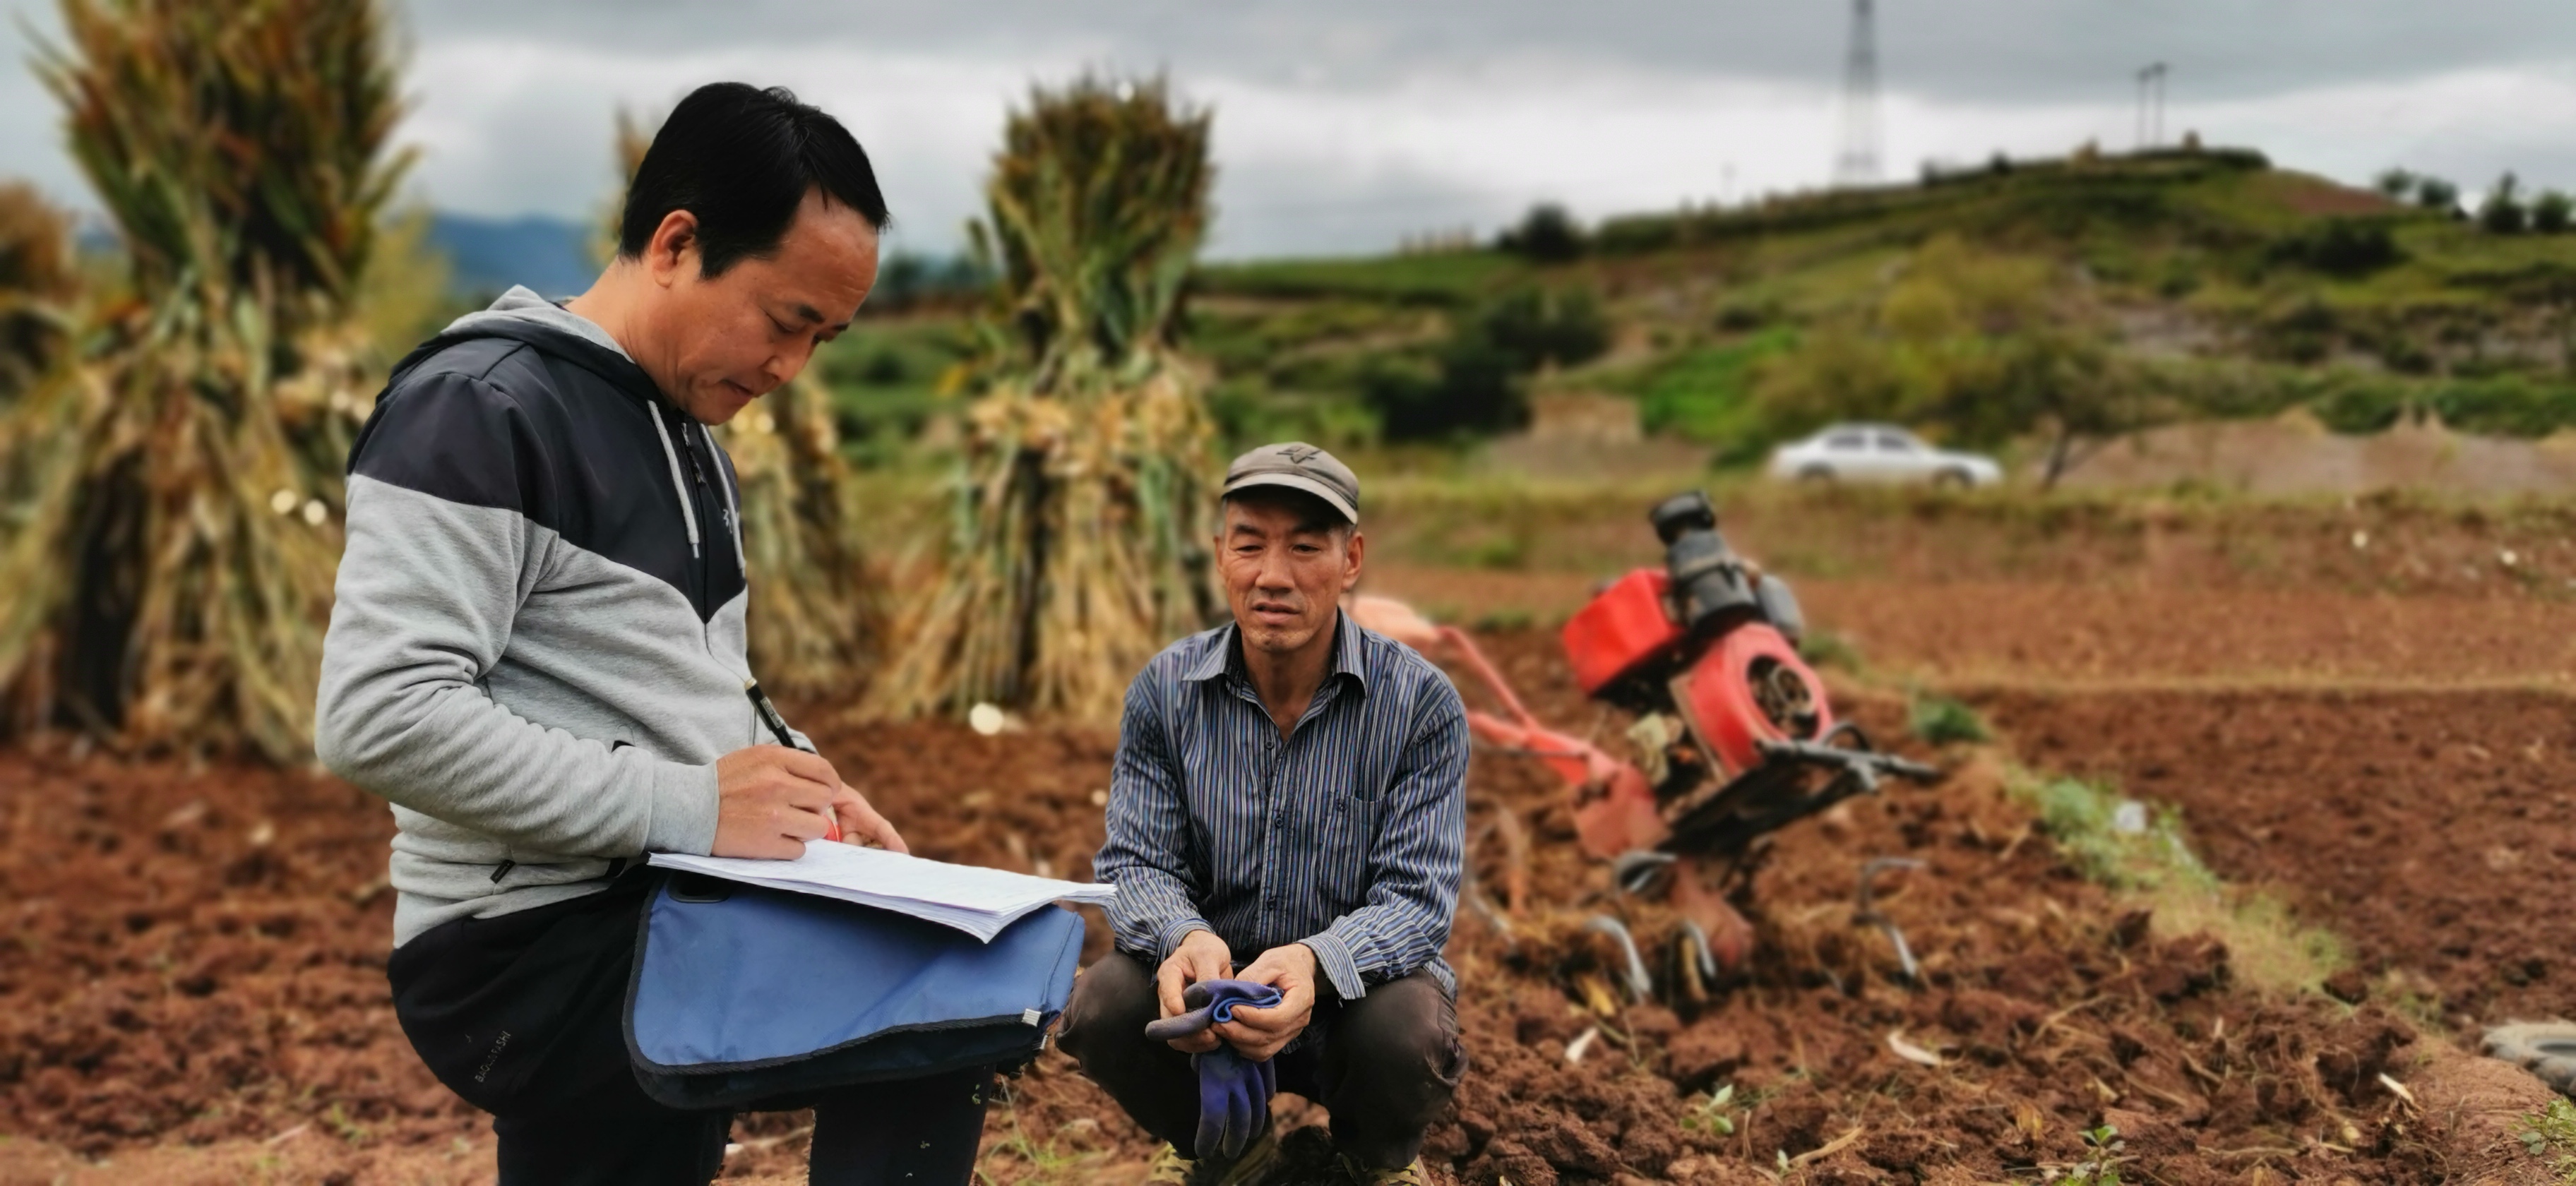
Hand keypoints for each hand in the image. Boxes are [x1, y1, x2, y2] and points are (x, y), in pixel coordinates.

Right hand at [710, 745, 905, 858]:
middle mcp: (777, 785)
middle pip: (824, 799)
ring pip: (818, 827)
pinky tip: (773, 839)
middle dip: (816, 806)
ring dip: (805, 829)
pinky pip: (799, 849)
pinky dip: (789, 847)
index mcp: (775, 759)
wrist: (689, 807)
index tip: (824, 791)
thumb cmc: (724, 783)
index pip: (824, 771)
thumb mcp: (755, 758)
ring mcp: (774, 816)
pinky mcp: (766, 843)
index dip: (830, 784)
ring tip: (786, 825)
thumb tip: (823, 780)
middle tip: (799, 809)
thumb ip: (788, 764)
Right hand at [1156, 929, 1233, 1053]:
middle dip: (1189, 1031)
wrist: (1207, 952)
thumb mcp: (1209, 955)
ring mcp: (1176, 1009)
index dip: (1174, 1004)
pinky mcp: (1186, 1018)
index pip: (1167, 991)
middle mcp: (1168, 995)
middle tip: (1210, 1034)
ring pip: (1176, 1034)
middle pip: (1169, 1020)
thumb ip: (1208, 974)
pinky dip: (1199, 1044)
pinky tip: (1215, 1041)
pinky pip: (1187, 1039)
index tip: (1184, 1011)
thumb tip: (1210, 1000)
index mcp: (1170, 974)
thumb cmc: (1205, 949)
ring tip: (1215, 1039)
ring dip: (1194, 1042)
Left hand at [1213, 943, 1318, 1061]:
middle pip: (1269, 1037)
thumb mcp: (1270, 961)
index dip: (1252, 1017)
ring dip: (1240, 1042)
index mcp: (1301, 999)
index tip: (1232, 1009)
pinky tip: (1232, 1035)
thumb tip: (1232, 996)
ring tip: (1221, 1029)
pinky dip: (1245, 1047)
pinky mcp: (1283, 1038)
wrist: (1299, 968)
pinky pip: (1263, 1052)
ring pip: (1264, 1049)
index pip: (1277, 1018)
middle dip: (1240, 1033)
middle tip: (1218, 1023)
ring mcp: (1292, 1032)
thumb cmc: (1285, 962)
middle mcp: (1300, 1020)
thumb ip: (1252, 977)